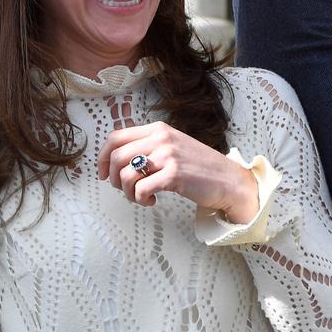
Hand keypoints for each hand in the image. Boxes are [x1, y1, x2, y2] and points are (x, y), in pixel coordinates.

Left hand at [98, 121, 258, 223]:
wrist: (228, 180)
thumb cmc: (199, 167)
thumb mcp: (173, 146)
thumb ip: (149, 146)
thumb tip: (118, 160)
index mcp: (158, 129)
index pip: (116, 136)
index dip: (102, 157)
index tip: (103, 173)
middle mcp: (161, 138)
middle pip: (116, 156)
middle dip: (113, 178)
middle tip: (123, 189)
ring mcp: (168, 155)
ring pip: (125, 174)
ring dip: (127, 192)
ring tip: (140, 197)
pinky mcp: (174, 174)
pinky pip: (140, 188)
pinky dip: (140, 199)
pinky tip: (151, 201)